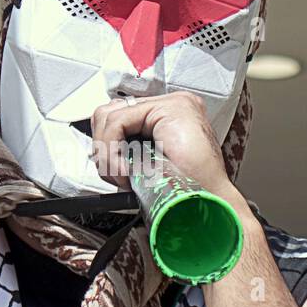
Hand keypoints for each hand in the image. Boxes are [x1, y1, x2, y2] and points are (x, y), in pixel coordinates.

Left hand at [90, 91, 237, 197]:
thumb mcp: (143, 167)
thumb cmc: (182, 192)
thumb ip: (126, 150)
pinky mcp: (173, 107)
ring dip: (108, 154)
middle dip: (103, 149)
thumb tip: (98, 149)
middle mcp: (169, 106)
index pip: (117, 118)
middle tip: (120, 176)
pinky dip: (113, 153)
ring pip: (110, 116)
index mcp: (163, 118)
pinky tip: (129, 171)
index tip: (115, 173)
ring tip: (127, 176)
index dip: (106, 146)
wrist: (208, 203)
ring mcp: (174, 103)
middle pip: (109, 113)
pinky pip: (118, 122)